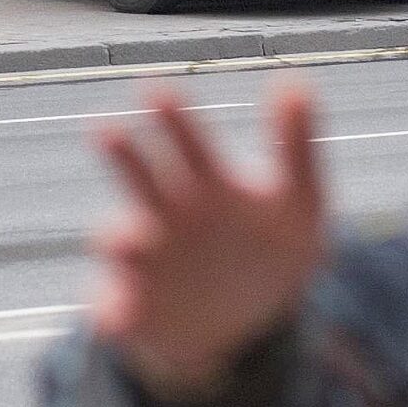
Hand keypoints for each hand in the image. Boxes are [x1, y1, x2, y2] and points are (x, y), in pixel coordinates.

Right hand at [89, 85, 329, 399]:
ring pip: (118, 241)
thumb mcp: (300, 201)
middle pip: (140, 178)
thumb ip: (297, 144)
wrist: (247, 326)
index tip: (155, 91)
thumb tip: (295, 80)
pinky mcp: (134, 311)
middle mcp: (166, 215)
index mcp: (206, 185)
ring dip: (119, 236)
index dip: (173, 119)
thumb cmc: (271, 249)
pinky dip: (114, 311)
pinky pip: (115, 311)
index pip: (189, 144)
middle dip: (124, 155)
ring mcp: (145, 263)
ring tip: (127, 239)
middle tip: (107, 129)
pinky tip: (119, 318)